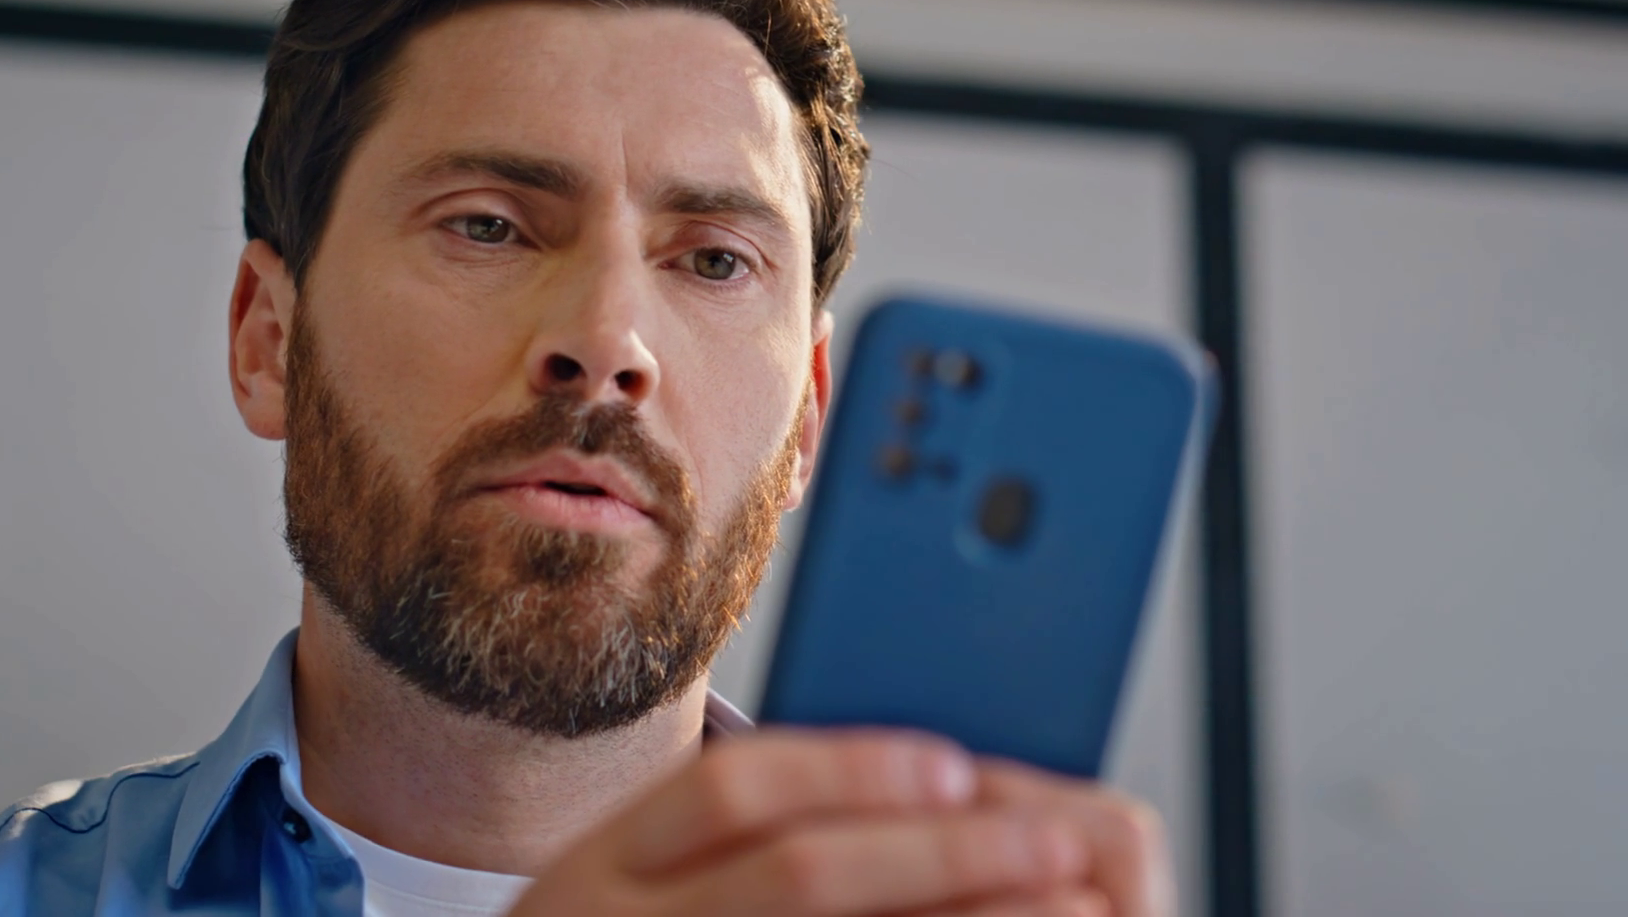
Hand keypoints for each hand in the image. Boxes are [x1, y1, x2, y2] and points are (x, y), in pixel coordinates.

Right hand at [506, 728, 1173, 916]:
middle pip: (799, 873)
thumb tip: (920, 798)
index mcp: (594, 872)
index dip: (853, 768)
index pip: (731, 791)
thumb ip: (712, 852)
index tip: (954, 761)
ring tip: (1069, 908)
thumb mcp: (621, 896)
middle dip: (940, 853)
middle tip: (1053, 838)